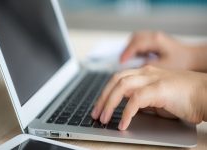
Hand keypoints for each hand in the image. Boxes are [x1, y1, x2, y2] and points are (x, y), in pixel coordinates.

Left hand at [91, 66, 206, 129]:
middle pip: (115, 80)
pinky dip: (126, 113)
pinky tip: (123, 124)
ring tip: (103, 118)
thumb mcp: (157, 98)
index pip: (118, 78)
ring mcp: (152, 78)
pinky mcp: (159, 89)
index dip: (105, 92)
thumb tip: (127, 107)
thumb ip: (142, 99)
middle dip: (102, 97)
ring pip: (122, 86)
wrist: (206, 94)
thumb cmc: (184, 97)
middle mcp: (146, 72)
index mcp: (144, 73)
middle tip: (96, 113)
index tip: (99, 106)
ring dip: (109, 103)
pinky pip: (136, 100)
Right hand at [120, 31, 206, 71]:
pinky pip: (141, 41)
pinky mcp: (155, 40)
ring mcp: (155, 37)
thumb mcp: (163, 66)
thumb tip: (133, 67)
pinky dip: (136, 48)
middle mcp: (155, 36)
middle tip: (123, 60)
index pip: (136, 44)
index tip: (121, 61)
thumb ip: (146, 66)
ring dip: (131, 48)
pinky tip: (138, 57)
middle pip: (134, 38)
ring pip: (137, 38)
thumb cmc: (182, 62)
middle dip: (127, 49)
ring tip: (129, 59)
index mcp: (156, 40)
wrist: (192, 58)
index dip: (127, 53)